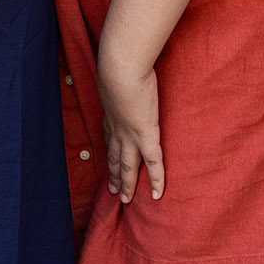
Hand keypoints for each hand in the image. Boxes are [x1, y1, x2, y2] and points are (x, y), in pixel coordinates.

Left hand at [97, 50, 162, 202]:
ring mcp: (130, 135)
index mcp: (110, 113)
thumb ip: (119, 72)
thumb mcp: (115, 71)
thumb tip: (122, 64)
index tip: (107, 162)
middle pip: (114, 157)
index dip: (108, 151)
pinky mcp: (146, 136)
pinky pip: (153, 164)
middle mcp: (117, 129)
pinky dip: (155, 180)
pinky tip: (157, 194)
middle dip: (112, 174)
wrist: (120, 68)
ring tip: (124, 199)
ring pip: (127, 166)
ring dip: (125, 183)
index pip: (109, 137)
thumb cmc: (118, 64)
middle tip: (111, 191)